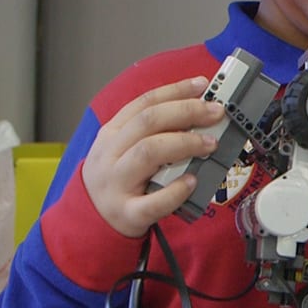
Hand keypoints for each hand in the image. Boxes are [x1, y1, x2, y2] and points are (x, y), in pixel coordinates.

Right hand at [81, 76, 224, 236]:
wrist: (92, 222)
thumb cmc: (117, 180)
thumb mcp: (123, 149)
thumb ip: (153, 132)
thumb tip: (198, 113)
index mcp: (112, 134)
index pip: (144, 103)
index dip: (176, 90)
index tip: (202, 85)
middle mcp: (111, 155)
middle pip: (148, 122)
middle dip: (186, 112)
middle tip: (215, 113)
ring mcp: (117, 184)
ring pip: (148, 152)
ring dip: (184, 143)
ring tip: (210, 144)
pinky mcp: (128, 214)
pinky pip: (154, 201)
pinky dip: (176, 190)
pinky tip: (192, 182)